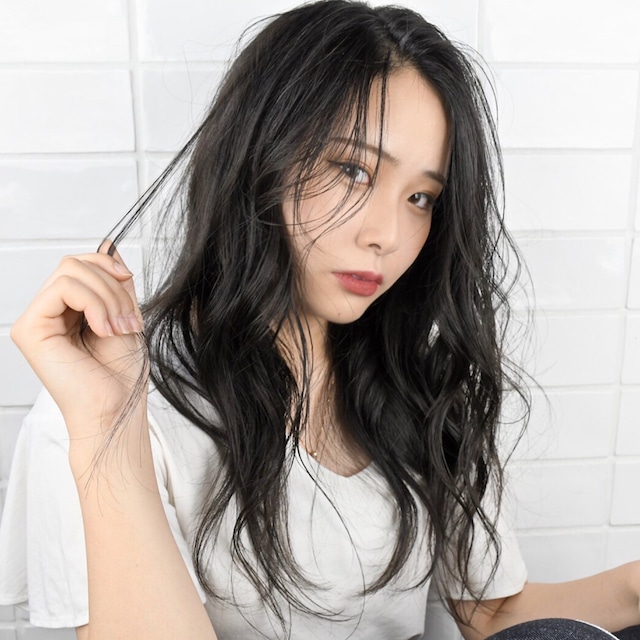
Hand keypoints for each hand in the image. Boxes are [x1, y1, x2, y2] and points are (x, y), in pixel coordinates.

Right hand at [11, 242, 146, 436]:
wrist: (118, 409)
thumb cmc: (121, 374)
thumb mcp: (126, 314)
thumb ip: (115, 282)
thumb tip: (109, 244)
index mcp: (68, 311)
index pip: (81, 265)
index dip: (109, 267)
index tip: (130, 285)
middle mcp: (47, 314)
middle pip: (75, 264)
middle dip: (112, 286)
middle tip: (130, 321)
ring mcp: (36, 321)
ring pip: (70, 271)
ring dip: (108, 297)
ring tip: (121, 328)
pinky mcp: (30, 329)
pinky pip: (62, 288)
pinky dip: (94, 303)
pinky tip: (104, 329)